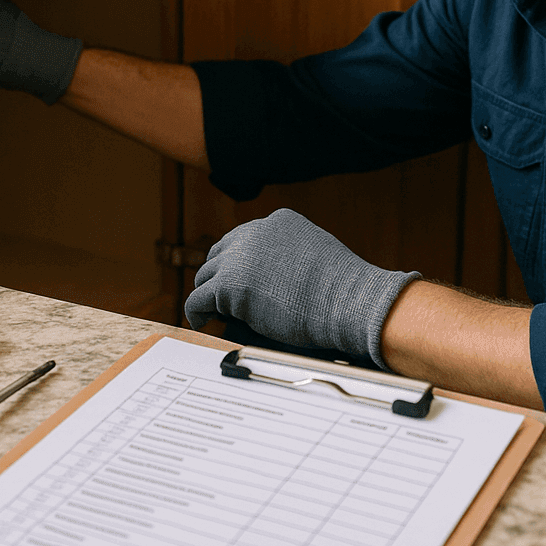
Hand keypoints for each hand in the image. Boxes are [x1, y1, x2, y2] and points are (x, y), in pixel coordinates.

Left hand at [184, 209, 418, 369]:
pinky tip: (202, 323)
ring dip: (209, 295)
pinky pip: (198, 299)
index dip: (238, 262)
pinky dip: (197, 313)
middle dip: (219, 276)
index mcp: (278, 221)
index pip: (244, 238)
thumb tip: (281, 280)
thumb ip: (293, 257)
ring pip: (206, 275)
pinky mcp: (229, 285)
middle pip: (220, 253)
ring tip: (211, 314)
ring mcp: (239, 258)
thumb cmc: (344, 289)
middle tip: (221, 300)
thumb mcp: (318, 254)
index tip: (238, 281)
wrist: (349, 301)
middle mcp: (254, 233)